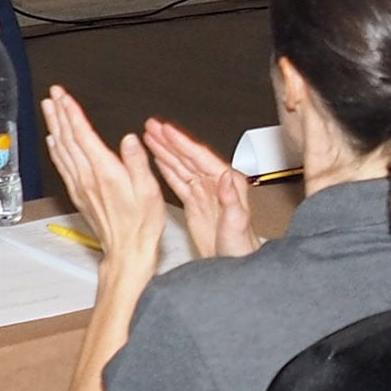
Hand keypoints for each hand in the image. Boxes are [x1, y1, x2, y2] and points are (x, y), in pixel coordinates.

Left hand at [39, 89, 165, 295]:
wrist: (127, 251)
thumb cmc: (141, 224)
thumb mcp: (149, 191)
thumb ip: (137, 162)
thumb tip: (130, 139)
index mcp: (105, 172)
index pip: (82, 135)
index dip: (71, 112)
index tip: (64, 95)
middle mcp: (88, 177)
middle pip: (68, 139)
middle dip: (59, 114)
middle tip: (52, 95)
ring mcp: (81, 186)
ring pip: (62, 150)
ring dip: (55, 127)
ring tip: (50, 110)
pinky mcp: (80, 195)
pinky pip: (63, 166)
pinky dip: (56, 150)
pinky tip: (54, 142)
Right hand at [143, 117, 260, 258]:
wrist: (235, 265)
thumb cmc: (241, 247)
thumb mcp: (237, 223)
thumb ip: (232, 199)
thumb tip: (226, 176)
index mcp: (228, 183)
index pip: (201, 157)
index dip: (182, 142)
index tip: (167, 130)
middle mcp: (216, 184)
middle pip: (188, 156)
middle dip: (169, 140)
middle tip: (152, 125)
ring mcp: (204, 192)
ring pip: (181, 165)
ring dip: (165, 150)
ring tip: (149, 136)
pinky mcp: (195, 203)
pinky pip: (178, 181)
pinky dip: (166, 169)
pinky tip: (157, 159)